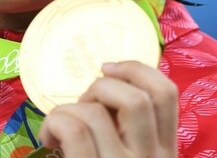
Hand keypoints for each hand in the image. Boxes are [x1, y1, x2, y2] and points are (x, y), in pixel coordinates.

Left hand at [38, 61, 177, 156]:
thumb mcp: (131, 153)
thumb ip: (129, 129)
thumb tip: (106, 86)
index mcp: (166, 152)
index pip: (167, 94)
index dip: (137, 69)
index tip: (108, 68)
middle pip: (137, 98)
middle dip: (102, 88)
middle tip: (84, 104)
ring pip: (97, 112)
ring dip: (70, 108)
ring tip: (60, 127)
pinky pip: (73, 129)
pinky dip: (54, 123)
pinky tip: (49, 138)